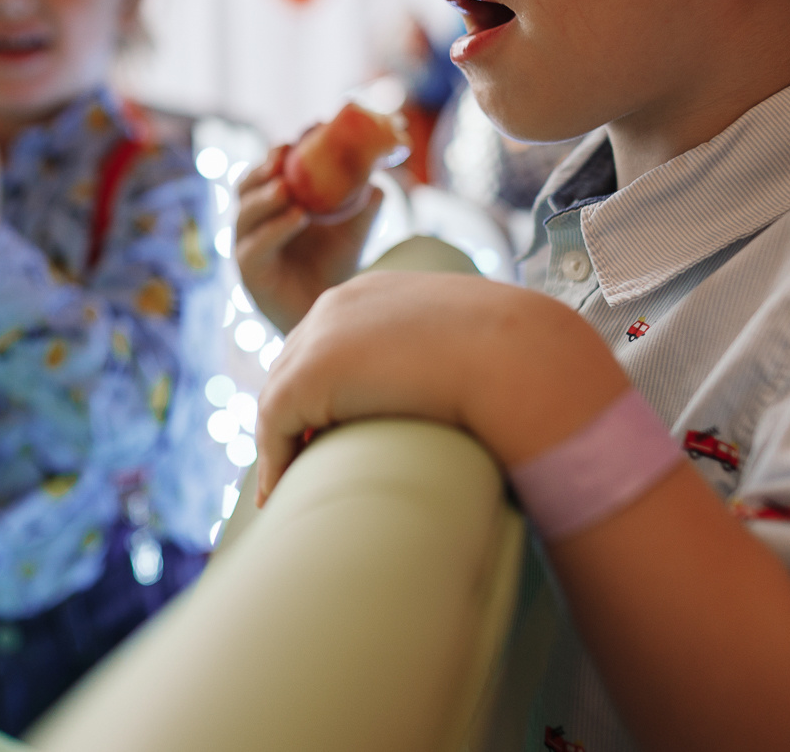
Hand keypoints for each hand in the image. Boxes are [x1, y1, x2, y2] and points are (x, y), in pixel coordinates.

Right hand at [233, 145, 382, 333]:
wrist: (329, 314)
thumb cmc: (336, 266)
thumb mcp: (353, 229)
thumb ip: (364, 204)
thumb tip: (380, 178)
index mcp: (272, 204)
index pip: (265, 171)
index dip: (276, 152)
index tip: (297, 137)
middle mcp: (254, 223)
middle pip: (244, 187)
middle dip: (261, 168)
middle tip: (282, 154)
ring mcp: (248, 247)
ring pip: (244, 214)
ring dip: (264, 197)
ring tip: (288, 187)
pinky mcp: (249, 273)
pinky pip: (254, 246)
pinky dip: (274, 229)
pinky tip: (297, 218)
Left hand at [252, 271, 625, 505]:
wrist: (515, 356)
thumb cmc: (512, 358)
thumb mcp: (470, 348)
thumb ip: (446, 360)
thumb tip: (459, 392)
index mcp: (375, 292)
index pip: (327, 339)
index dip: (323, 389)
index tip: (325, 431)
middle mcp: (337, 305)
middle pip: (292, 365)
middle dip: (292, 413)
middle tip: (299, 462)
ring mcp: (318, 337)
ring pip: (279, 396)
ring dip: (280, 442)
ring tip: (288, 487)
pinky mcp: (308, 376)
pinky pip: (274, 425)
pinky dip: (274, 462)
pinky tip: (280, 496)